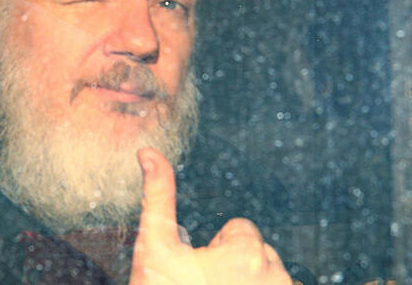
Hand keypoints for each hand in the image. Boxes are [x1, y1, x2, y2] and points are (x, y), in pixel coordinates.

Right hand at [129, 148, 290, 284]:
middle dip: (235, 266)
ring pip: (271, 277)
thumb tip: (149, 152)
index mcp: (245, 252)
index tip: (198, 271)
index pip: (240, 229)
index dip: (214, 248)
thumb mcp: (154, 246)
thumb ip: (158, 195)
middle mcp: (274, 276)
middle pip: (258, 253)